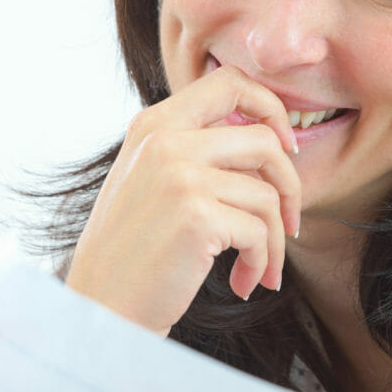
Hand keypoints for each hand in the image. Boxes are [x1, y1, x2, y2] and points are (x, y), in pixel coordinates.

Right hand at [65, 65, 302, 334]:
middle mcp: (165, 141)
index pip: (230, 82)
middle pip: (265, 140)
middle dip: (290, 185)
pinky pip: (260, 232)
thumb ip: (194, 152)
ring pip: (267, 194)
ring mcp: (180, 176)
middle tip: (289, 223)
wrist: (101, 309)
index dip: (271, 109)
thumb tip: (271, 141)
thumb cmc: (132, 254)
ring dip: (275, 240)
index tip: (286, 149)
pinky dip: (261, 262)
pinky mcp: (197, 216)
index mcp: (153, 125)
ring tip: (259, 268)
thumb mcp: (150, 181)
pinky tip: (243, 283)